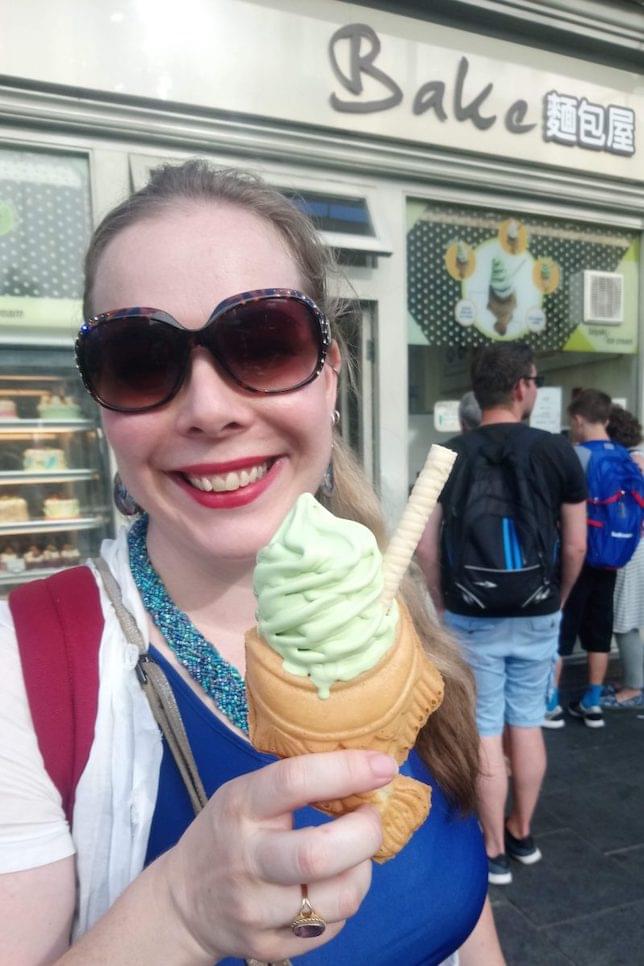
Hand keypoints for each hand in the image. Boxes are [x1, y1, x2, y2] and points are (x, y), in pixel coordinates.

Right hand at [161, 749, 397, 962]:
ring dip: (363, 871)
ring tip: (355, 855)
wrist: (183, 901)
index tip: (383, 765)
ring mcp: (256, 909)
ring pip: (338, 899)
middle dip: (365, 833)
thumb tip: (367, 767)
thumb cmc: (227, 832)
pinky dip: (343, 902)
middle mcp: (246, 860)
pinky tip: (331, 885)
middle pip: (319, 854)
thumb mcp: (245, 792)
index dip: (346, 771)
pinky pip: (331, 927)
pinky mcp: (268, 946)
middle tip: (372, 818)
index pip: (294, 782)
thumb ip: (295, 783)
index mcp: (241, 807)